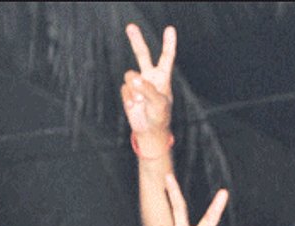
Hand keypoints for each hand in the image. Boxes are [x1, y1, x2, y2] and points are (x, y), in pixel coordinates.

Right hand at [121, 24, 174, 138]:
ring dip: (134, 89)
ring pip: (130, 75)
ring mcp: (137, 84)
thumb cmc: (159, 116)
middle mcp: (149, 76)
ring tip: (140, 101)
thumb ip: (147, 89)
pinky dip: (128, 98)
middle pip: (142, 54)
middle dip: (136, 40)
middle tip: (130, 26)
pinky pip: (124, 88)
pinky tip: (134, 106)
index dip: (168, 43)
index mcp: (162, 77)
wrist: (149, 131)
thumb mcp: (158, 103)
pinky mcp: (128, 92)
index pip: (166, 57)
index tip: (170, 29)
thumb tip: (133, 78)